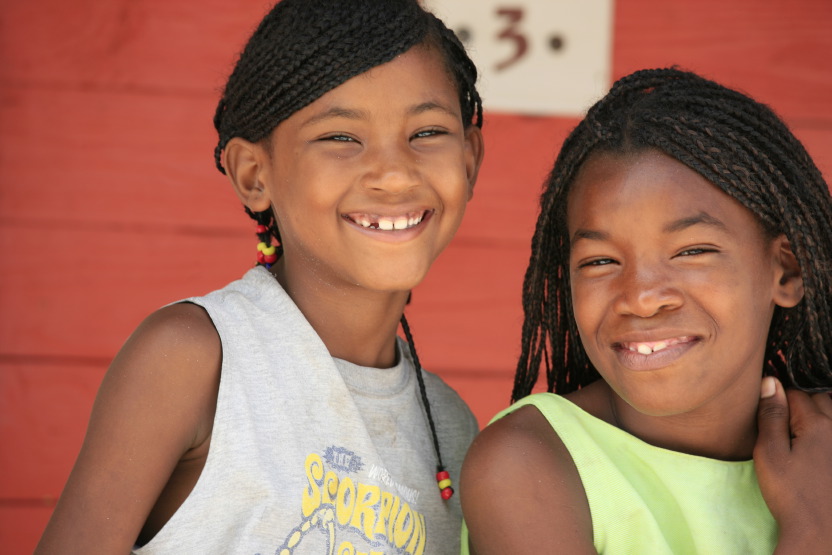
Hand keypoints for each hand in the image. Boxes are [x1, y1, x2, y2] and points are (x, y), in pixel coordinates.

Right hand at [754, 376, 831, 552]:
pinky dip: (828, 433)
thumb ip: (770, 416)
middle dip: (802, 407)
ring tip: (805, 438)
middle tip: (788, 431)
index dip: (779, 403)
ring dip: (820, 417)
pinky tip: (820, 450)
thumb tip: (770, 382)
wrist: (821, 529)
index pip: (795, 394)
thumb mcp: (770, 453)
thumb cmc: (791, 493)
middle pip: (819, 399)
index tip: (771, 421)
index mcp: (815, 424)